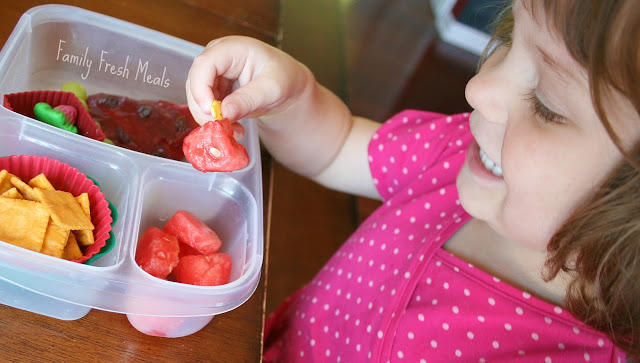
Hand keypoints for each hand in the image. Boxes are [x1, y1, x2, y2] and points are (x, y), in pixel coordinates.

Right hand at [186, 35, 313, 124]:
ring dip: (211, 118)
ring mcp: (214, 73)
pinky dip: (217, 121)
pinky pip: (206, 106)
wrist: (288, 85)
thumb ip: (248, 100)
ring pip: (198, 97)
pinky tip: (235, 129)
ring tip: (235, 131)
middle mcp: (218, 57)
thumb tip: (224, 113)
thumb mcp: (271, 90)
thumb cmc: (283, 79)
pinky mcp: (214, 89)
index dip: (200, 87)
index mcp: (233, 48)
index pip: (205, 63)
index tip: (210, 111)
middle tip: (222, 128)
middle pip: (196, 82)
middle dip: (205, 109)